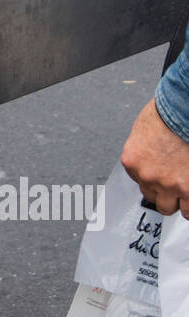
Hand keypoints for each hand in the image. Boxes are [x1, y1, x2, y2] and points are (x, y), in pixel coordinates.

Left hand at [121, 98, 188, 218]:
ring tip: (185, 191)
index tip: (161, 174)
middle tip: (173, 183)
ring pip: (169, 207)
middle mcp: (147, 176)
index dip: (154, 176)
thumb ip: (146, 150)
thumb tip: (153, 157)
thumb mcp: (145, 130)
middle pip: (151, 196)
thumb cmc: (169, 112)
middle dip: (163, 191)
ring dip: (178, 201)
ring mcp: (169, 185)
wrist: (184, 109)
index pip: (139, 179)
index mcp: (132, 161)